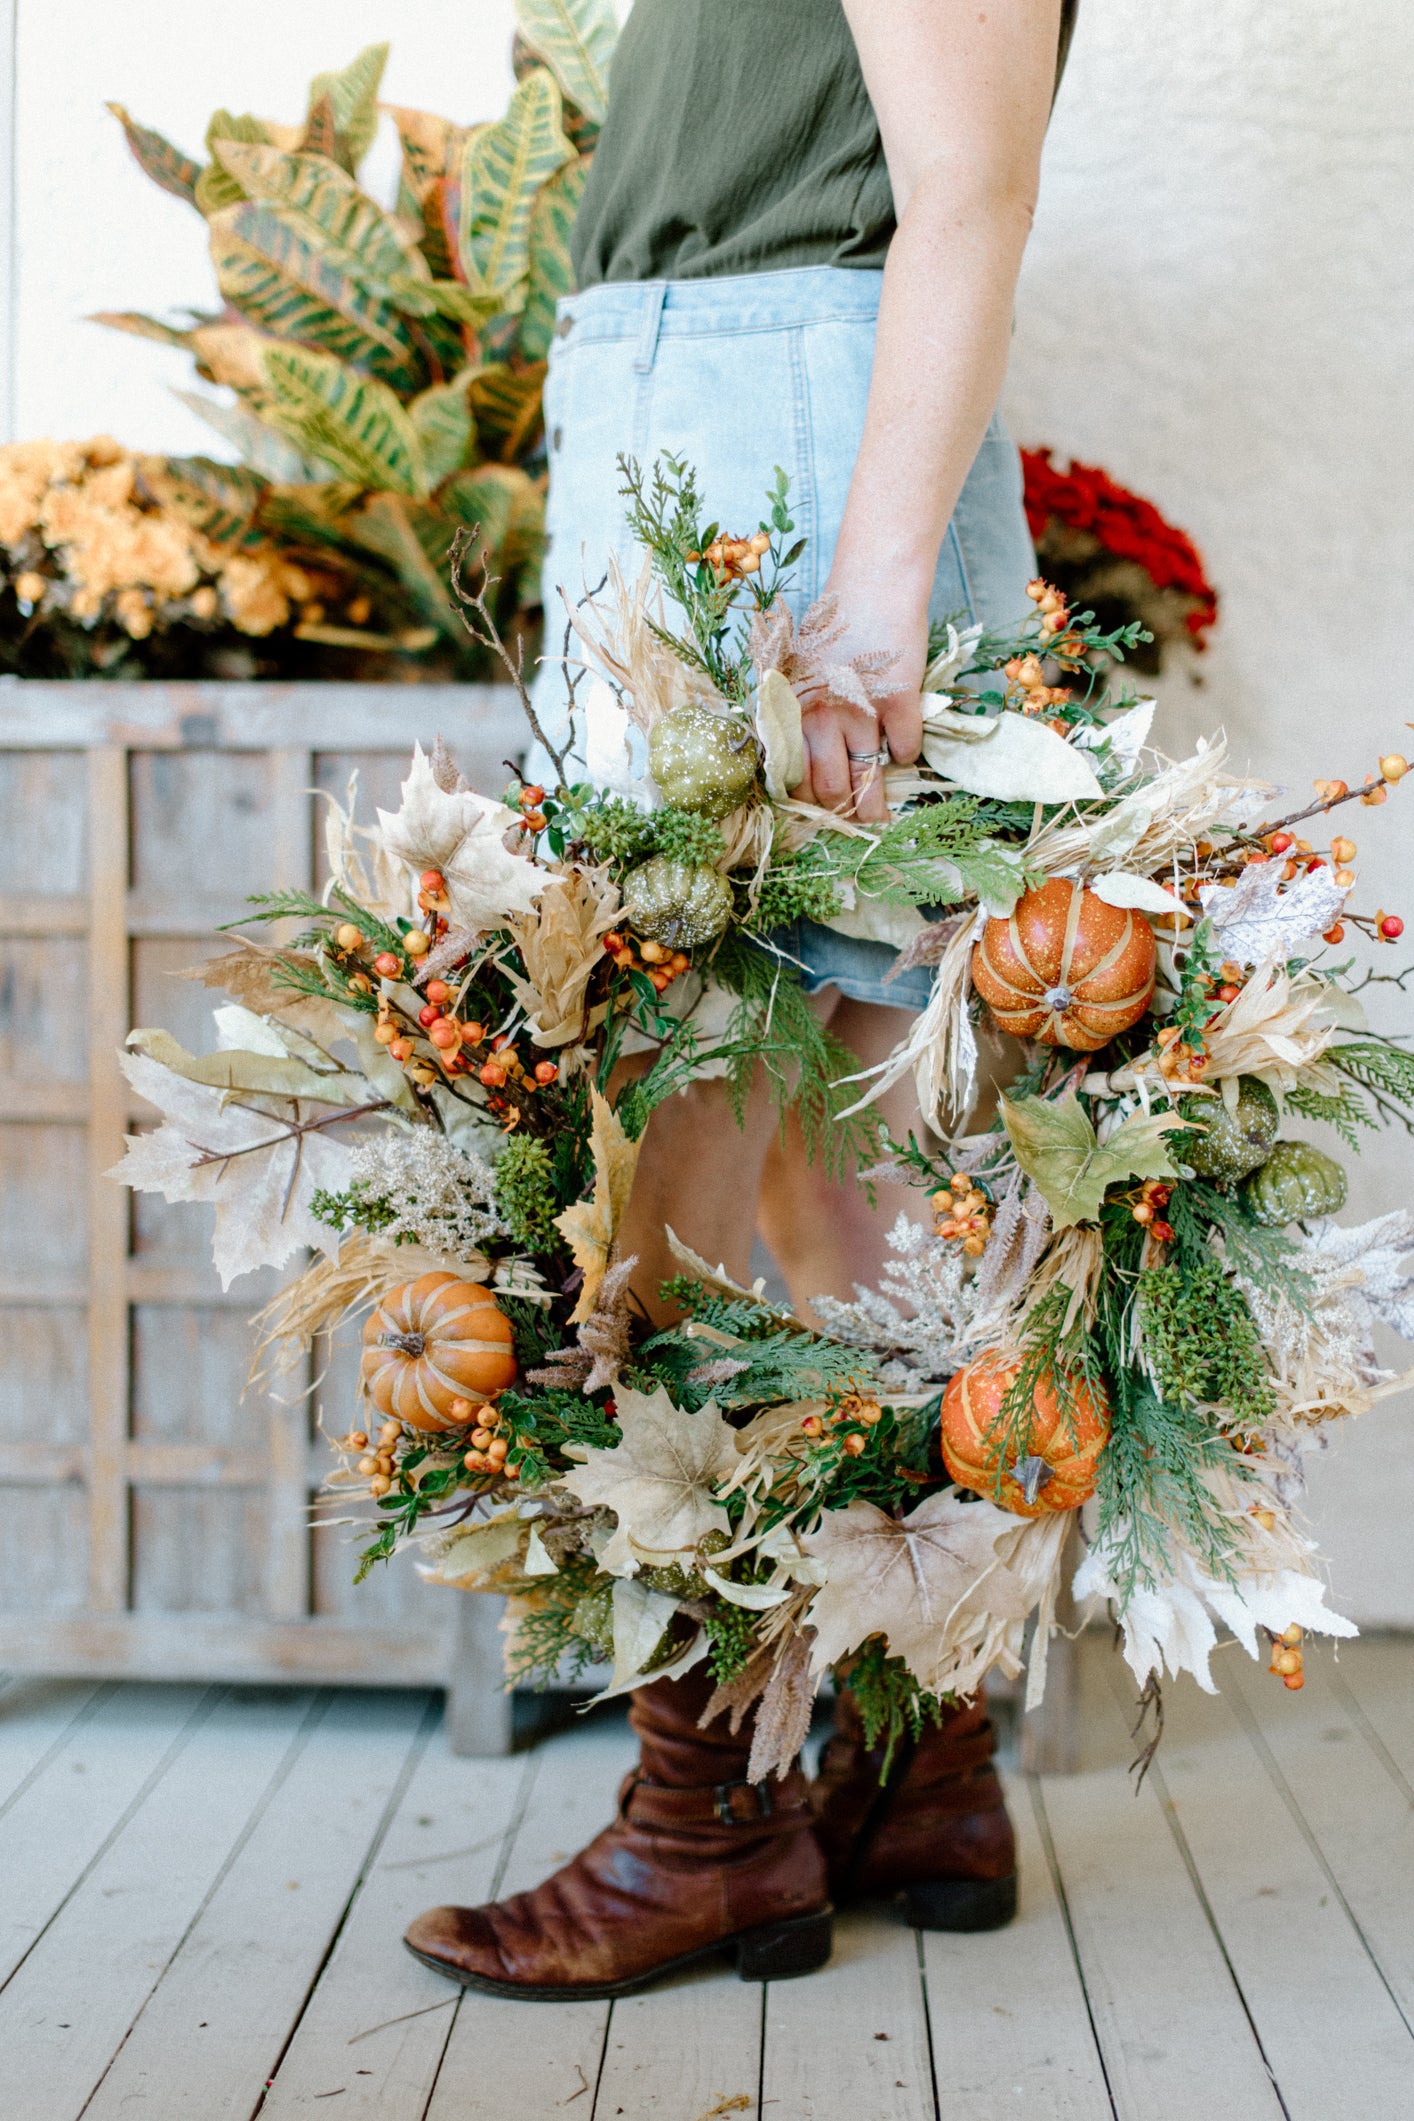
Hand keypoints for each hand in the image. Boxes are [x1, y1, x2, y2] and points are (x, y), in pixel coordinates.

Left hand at [789, 587, 926, 822]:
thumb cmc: (830, 624)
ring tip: (882, 820)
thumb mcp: (797, 669)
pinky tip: (902, 752)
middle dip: (841, 813)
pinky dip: (905, 755)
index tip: (818, 813)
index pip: (793, 775)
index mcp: (791, 709)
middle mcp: (820, 717)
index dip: (808, 801)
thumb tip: (803, 764)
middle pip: (830, 786)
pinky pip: (904, 749)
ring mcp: (861, 711)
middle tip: (851, 822)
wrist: (873, 583)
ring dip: (876, 805)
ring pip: (867, 779)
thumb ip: (796, 713)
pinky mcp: (899, 702)